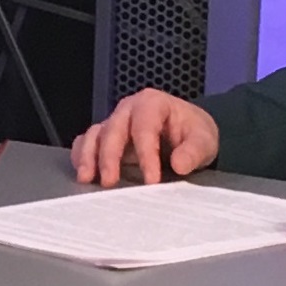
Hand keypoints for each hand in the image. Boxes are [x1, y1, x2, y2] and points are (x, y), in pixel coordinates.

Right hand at [70, 88, 220, 185]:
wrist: (186, 134)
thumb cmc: (192, 133)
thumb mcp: (203, 141)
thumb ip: (193, 151)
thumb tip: (179, 164)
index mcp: (152, 104)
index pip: (145, 127)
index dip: (146, 154)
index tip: (151, 181)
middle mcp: (128, 110)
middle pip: (113, 129)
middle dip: (110, 156)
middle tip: (110, 182)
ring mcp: (114, 122)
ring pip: (94, 135)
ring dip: (88, 157)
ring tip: (87, 179)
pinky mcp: (105, 137)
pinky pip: (85, 142)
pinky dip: (81, 157)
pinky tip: (84, 175)